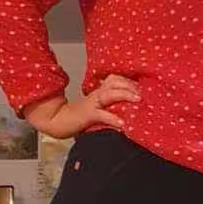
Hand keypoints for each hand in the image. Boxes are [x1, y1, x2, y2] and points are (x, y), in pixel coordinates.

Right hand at [24, 74, 139, 137]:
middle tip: (144, 92)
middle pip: (114, 82)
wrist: (58, 121)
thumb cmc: (80, 117)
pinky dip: (113, 118)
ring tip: (138, 100)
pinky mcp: (87, 115)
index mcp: (99, 91)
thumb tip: (131, 107)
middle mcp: (96, 94)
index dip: (129, 81)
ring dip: (125, 95)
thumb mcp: (98, 107)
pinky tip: (123, 124)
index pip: (115, 79)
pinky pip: (102, 115)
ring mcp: (92, 104)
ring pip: (109, 94)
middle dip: (130, 85)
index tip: (143, 86)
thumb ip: (110, 104)